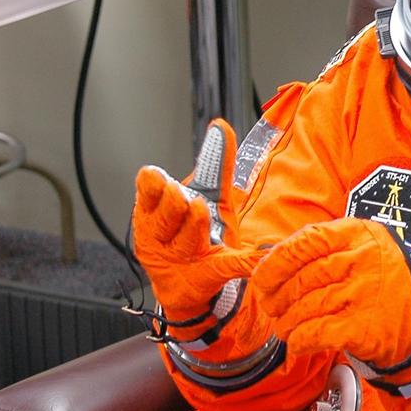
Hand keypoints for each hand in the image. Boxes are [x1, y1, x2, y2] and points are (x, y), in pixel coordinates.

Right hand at [131, 119, 261, 322]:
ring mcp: (184, 257)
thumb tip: (220, 124)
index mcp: (156, 213)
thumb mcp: (206, 196)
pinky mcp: (210, 275)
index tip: (155, 175)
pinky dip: (248, 260)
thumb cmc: (193, 232)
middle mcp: (163, 236)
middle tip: (184, 198)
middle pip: (169, 213)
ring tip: (200, 211)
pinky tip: (261, 256)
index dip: (152, 186)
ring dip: (196, 224)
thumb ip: (215, 164)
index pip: (149, 193)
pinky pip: (230, 265)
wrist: (187, 286)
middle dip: (176, 204)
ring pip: (190, 237)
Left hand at [252, 217, 410, 370]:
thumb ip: (320, 251)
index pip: (308, 239)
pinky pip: (314, 332)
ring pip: (306, 306)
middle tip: (272, 307)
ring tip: (285, 327)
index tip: (262, 278)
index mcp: (361, 233)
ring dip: (287, 322)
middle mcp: (366, 258)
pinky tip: (298, 342)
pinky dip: (299, 339)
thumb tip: (265, 263)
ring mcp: (366, 292)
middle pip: (305, 277)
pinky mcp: (363, 326)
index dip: (277, 260)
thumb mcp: (358, 253)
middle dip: (280, 296)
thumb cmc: (375, 288)